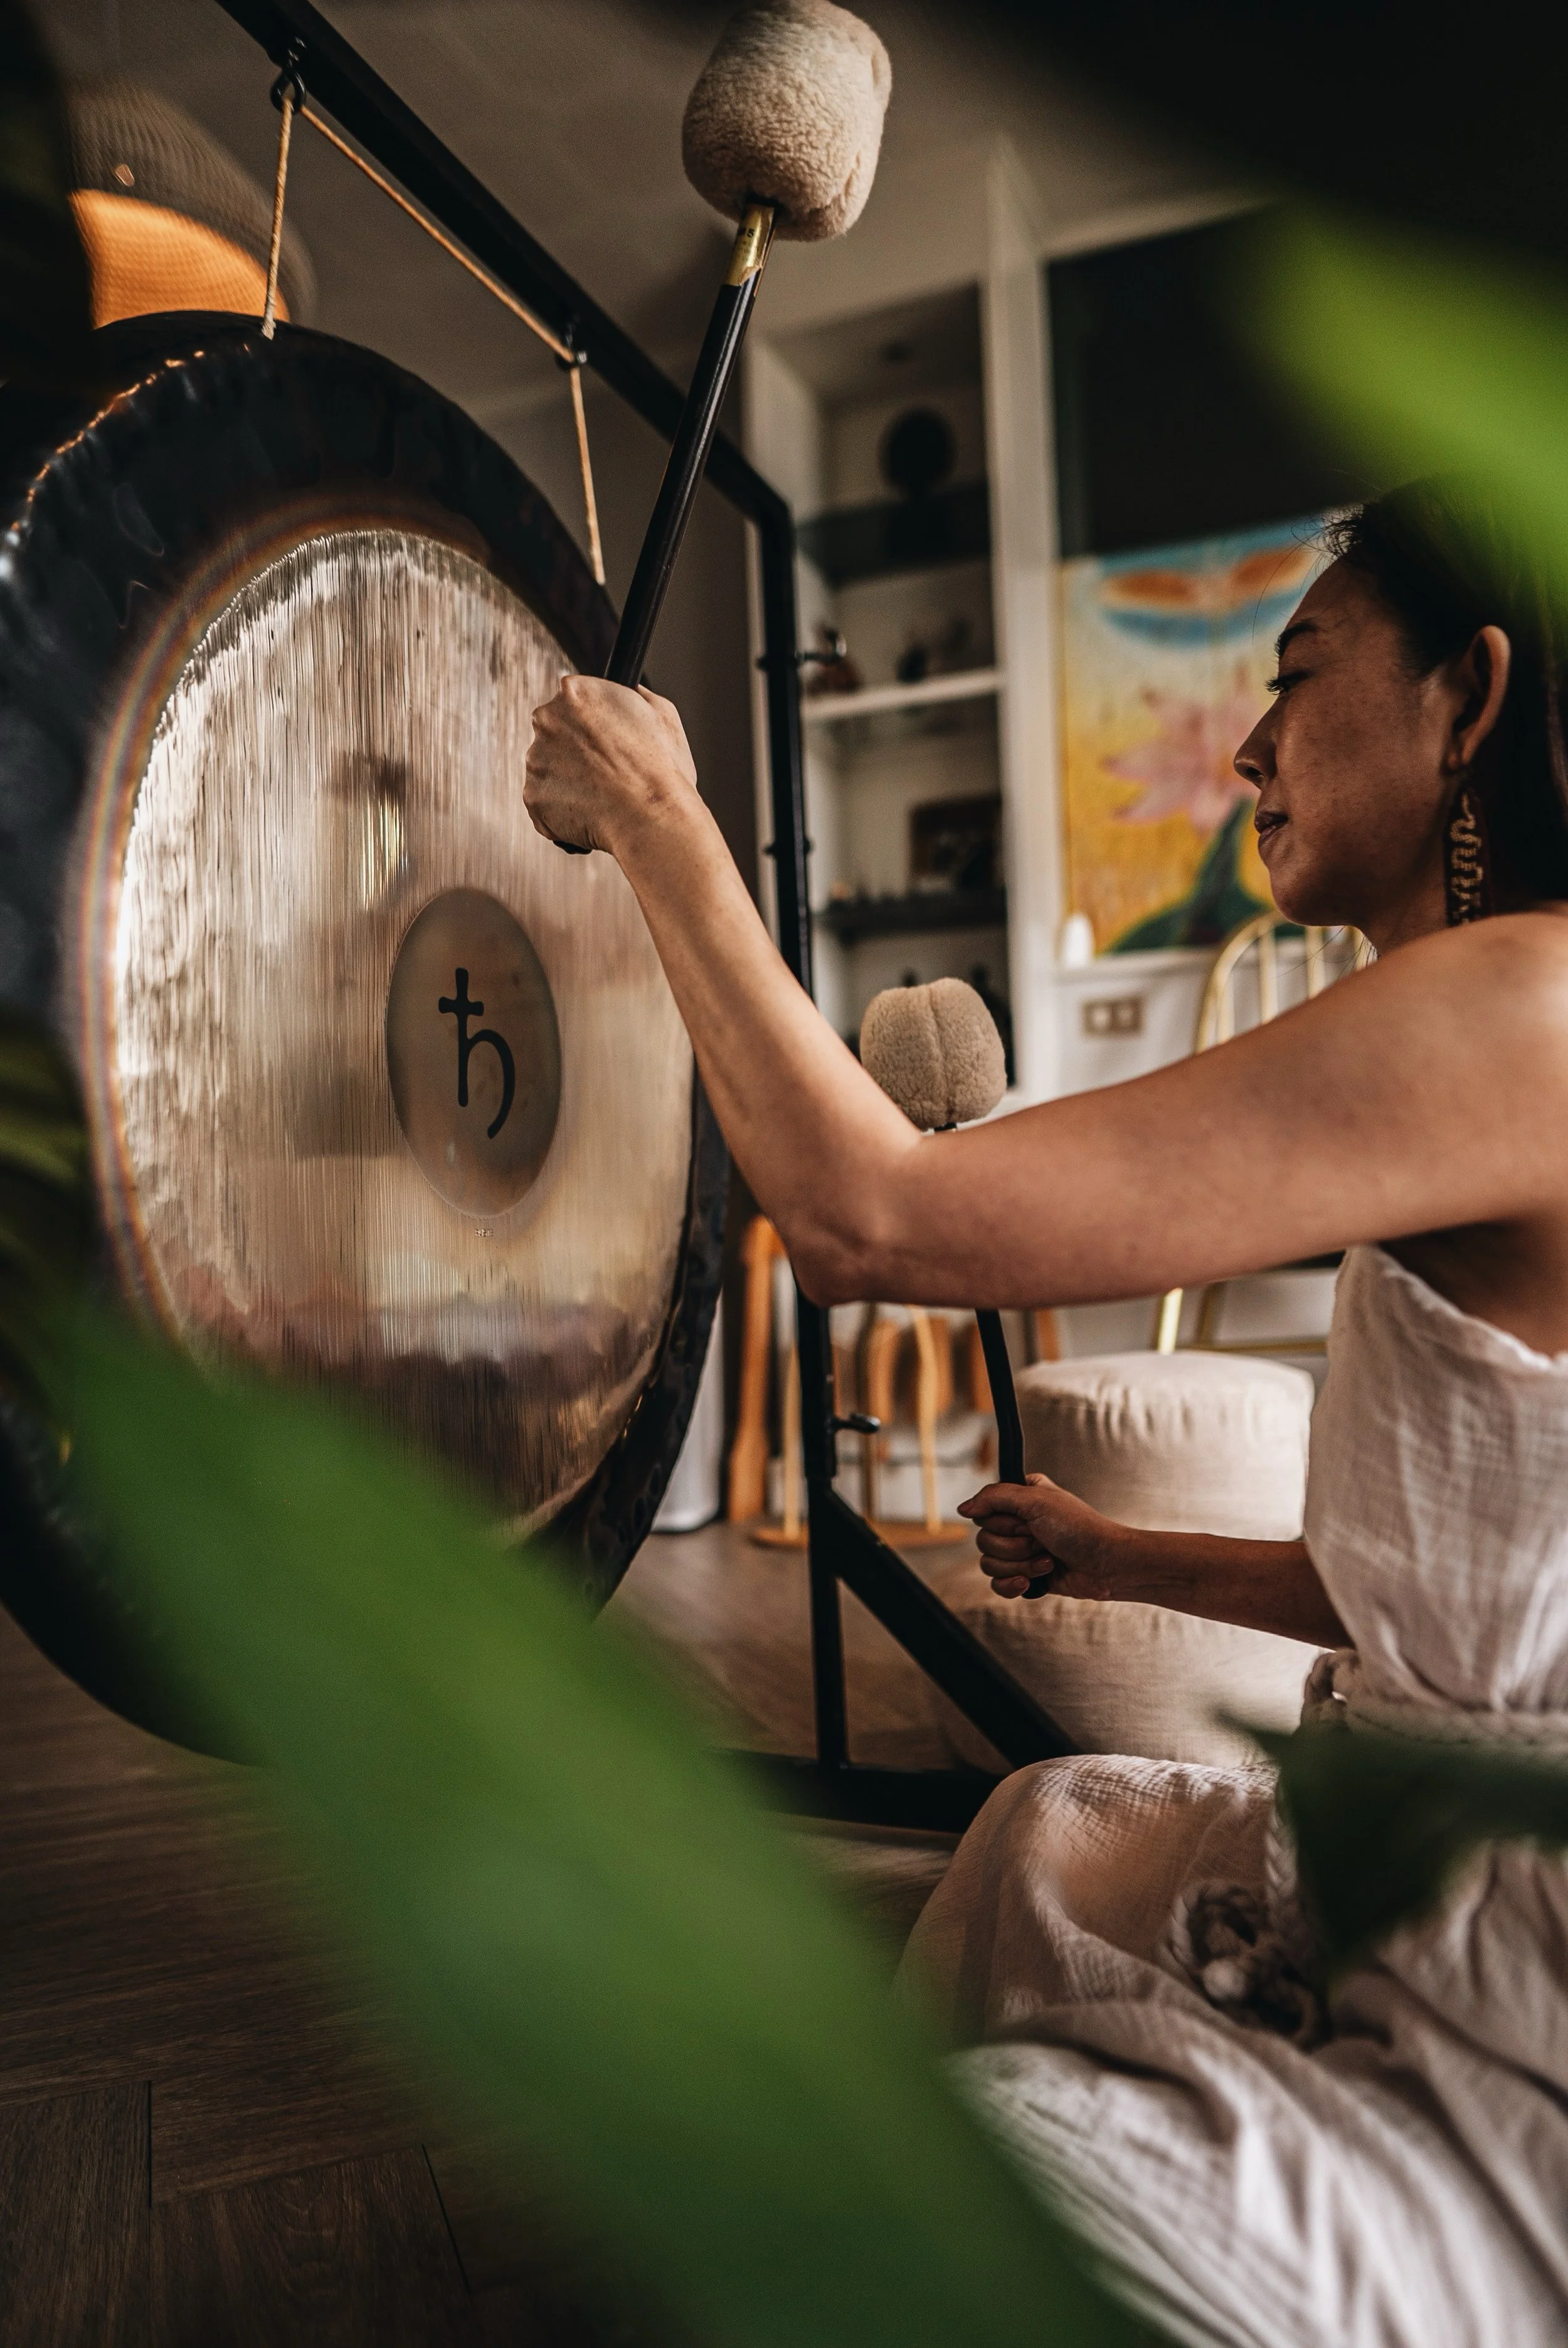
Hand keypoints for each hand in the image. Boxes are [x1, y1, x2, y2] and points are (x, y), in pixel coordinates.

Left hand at [525, 676, 697, 855]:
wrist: (650, 819)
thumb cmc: (661, 770)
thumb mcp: (662, 714)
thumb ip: (635, 696)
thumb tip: (632, 693)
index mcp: (575, 693)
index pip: (569, 701)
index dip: (589, 723)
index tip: (603, 740)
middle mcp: (548, 721)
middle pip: (553, 734)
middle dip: (572, 751)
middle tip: (603, 772)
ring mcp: (536, 760)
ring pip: (547, 770)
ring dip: (567, 782)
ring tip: (601, 796)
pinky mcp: (532, 796)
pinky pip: (544, 804)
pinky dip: (561, 813)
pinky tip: (590, 815)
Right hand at [959, 1471, 1136, 1601]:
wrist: (1107, 1566)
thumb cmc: (1080, 1529)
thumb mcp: (1036, 1501)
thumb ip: (994, 1498)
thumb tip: (963, 1508)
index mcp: (1020, 1498)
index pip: (983, 1511)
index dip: (1001, 1522)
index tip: (1025, 1522)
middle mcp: (1018, 1523)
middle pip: (984, 1541)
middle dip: (1014, 1547)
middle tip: (1041, 1541)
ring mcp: (1021, 1551)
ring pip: (990, 1564)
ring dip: (1021, 1566)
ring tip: (1047, 1561)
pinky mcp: (1026, 1575)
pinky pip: (997, 1584)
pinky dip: (1013, 1585)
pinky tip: (1033, 1582)